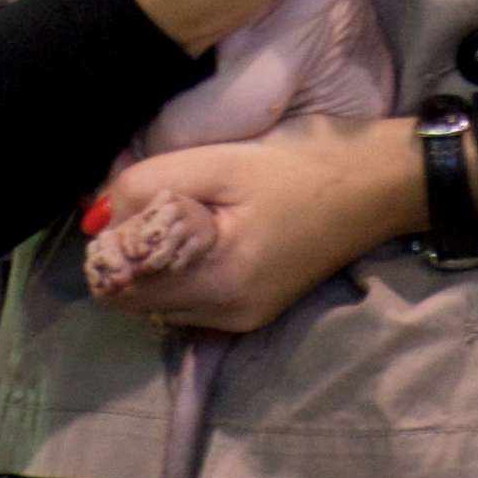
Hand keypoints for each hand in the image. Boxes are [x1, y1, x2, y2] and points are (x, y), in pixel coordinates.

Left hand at [86, 114, 426, 330]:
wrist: (382, 181)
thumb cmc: (306, 162)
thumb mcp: (224, 159)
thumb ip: (152, 185)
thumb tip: (95, 214)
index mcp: (219, 284)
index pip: (122, 288)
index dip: (111, 243)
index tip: (129, 199)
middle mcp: (227, 316)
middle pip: (137, 300)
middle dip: (129, 253)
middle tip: (153, 196)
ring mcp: (243, 317)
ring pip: (160, 300)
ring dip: (153, 259)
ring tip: (181, 206)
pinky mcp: (255, 308)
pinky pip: (191, 297)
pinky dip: (180, 266)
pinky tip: (202, 225)